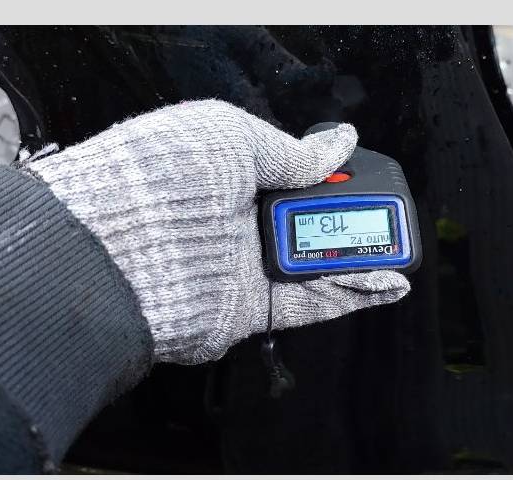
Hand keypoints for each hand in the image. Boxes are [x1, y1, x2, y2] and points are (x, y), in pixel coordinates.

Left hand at [26, 99, 409, 363]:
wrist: (116, 247)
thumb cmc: (161, 177)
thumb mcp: (232, 137)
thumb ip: (291, 151)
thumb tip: (338, 144)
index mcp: (225, 173)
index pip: (288, 173)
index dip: (325, 175)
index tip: (358, 174)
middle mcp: (233, 221)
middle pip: (308, 222)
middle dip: (350, 218)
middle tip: (383, 213)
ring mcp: (241, 267)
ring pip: (315, 266)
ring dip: (359, 259)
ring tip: (396, 251)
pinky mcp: (247, 309)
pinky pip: (307, 304)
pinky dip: (349, 296)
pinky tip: (384, 283)